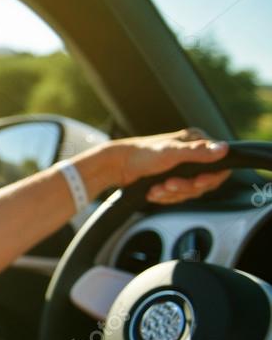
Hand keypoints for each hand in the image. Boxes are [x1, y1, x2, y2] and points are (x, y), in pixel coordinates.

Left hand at [105, 127, 231, 204]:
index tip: (197, 182)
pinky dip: (165, 196)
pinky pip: (177, 196)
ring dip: (172, 193)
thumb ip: (197, 152)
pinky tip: (153, 191)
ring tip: (157, 188)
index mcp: (195, 142)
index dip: (211, 178)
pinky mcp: (171, 180)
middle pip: (205, 182)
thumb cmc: (141, 155)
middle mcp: (191, 154)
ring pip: (190, 192)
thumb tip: (223, 149)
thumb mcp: (171, 153)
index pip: (220, 165)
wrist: (116, 167)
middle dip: (185, 187)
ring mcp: (182, 169)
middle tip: (169, 184)